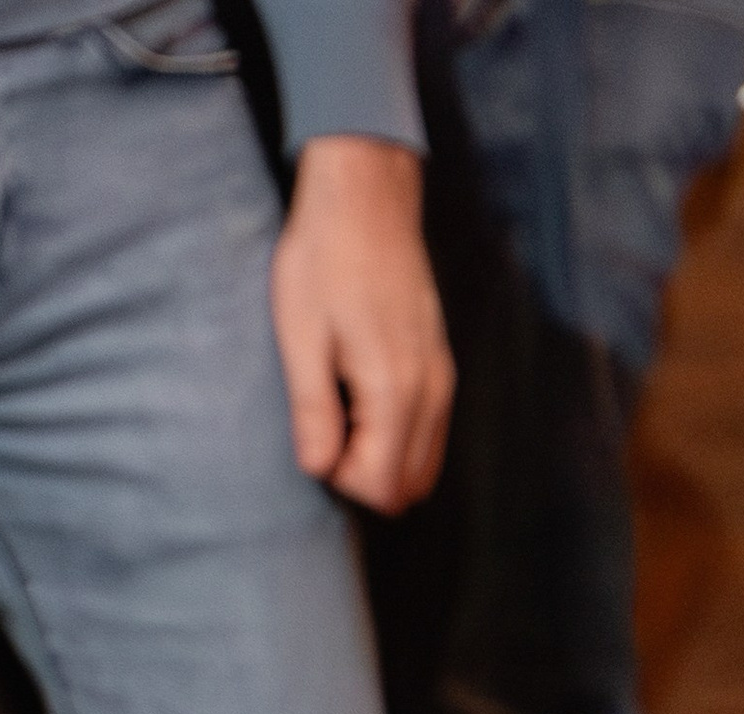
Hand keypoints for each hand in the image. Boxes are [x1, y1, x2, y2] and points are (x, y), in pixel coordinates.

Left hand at [270, 139, 453, 515]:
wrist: (367, 198)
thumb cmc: (324, 258)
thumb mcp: (301, 334)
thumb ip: (313, 410)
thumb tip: (318, 469)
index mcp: (395, 391)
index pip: (380, 486)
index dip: (340, 477)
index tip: (314, 435)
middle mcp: (431, 394)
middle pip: (407, 486)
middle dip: (364, 476)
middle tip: (326, 427)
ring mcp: (443, 381)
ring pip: (423, 466)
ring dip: (382, 459)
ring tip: (342, 410)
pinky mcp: (442, 367)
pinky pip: (430, 434)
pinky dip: (399, 438)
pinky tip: (363, 398)